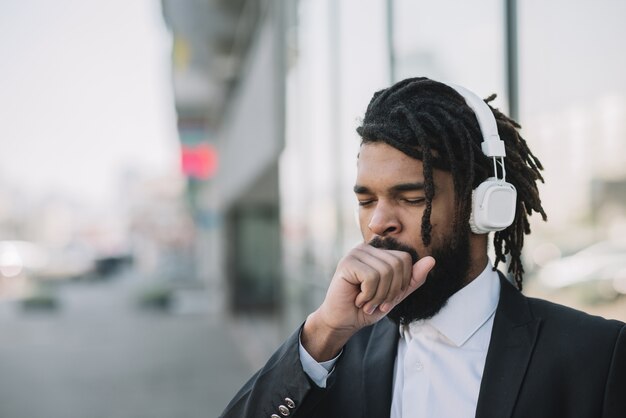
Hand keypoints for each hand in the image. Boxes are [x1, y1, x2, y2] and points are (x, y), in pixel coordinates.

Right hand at [301, 243, 434, 360]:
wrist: (343, 322)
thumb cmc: (367, 308)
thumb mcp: (395, 295)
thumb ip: (413, 279)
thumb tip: (432, 260)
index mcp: (378, 253)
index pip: (405, 259)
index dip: (402, 283)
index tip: (387, 298)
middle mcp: (366, 248)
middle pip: (397, 264)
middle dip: (391, 291)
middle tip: (377, 303)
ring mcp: (355, 254)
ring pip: (386, 271)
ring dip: (379, 296)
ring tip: (367, 302)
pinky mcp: (347, 263)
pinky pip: (372, 277)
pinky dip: (369, 295)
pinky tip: (358, 299)